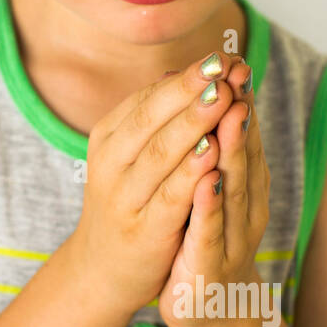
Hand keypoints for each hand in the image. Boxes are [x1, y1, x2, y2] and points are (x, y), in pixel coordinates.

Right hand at [67, 50, 239, 314]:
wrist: (103, 269)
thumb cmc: (128, 201)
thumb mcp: (132, 155)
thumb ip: (155, 118)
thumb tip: (181, 71)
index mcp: (108, 138)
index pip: (146, 99)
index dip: (185, 78)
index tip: (220, 56)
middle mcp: (110, 163)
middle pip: (151, 119)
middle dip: (190, 91)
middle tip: (222, 67)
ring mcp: (124, 197)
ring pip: (160, 153)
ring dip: (193, 124)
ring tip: (223, 98)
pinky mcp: (143, 230)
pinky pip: (168, 196)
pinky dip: (191, 173)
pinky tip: (214, 152)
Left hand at [159, 55, 273, 326]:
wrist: (207, 311)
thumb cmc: (204, 241)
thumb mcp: (210, 189)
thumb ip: (213, 147)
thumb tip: (206, 93)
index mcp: (242, 185)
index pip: (242, 135)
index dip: (239, 99)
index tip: (233, 60)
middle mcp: (244, 206)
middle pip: (243, 153)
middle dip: (240, 113)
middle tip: (237, 75)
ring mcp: (231, 237)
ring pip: (233, 187)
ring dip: (233, 150)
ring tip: (230, 115)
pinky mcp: (209, 266)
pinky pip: (209, 232)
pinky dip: (210, 206)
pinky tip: (206, 182)